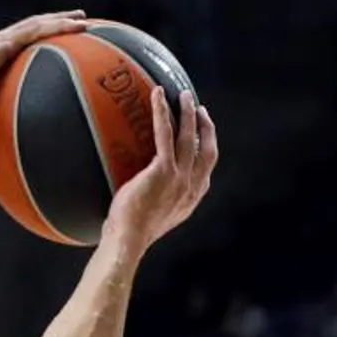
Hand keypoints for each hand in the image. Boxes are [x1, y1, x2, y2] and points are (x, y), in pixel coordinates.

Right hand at [0, 12, 91, 184]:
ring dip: (63, 21)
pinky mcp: (6, 39)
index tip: (61, 53)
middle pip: (37, 36)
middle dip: (58, 29)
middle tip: (84, 29)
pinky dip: (59, 24)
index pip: (24, 56)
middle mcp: (4, 50)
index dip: (41, 51)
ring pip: (40, 27)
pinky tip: (78, 22)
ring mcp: (6, 42)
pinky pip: (38, 29)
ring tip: (86, 19)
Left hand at [106, 88, 217, 247]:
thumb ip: (159, 198)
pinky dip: (162, 113)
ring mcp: (180, 177)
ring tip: (183, 95)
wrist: (128, 240)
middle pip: (206, 148)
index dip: (208, 145)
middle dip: (204, 125)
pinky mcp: (163, 170)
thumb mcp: (155, 214)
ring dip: (187, 113)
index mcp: (192, 197)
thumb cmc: (131, 232)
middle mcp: (192, 186)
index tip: (203, 131)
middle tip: (198, 108)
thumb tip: (144, 187)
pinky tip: (157, 97)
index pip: (206, 166)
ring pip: (189, 137)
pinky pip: (165, 134)